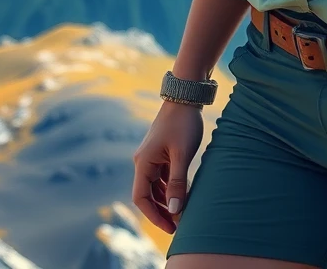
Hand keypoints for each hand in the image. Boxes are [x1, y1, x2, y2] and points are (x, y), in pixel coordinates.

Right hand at [132, 101, 204, 234]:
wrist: (185, 97)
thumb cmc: (183, 124)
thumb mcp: (182, 155)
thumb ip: (177, 184)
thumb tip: (174, 211)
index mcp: (143, 162)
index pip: (140, 197)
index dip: (153, 216)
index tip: (171, 228)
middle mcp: (143, 161)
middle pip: (147, 195)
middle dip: (161, 212)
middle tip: (178, 226)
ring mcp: (152, 157)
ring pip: (155, 187)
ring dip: (166, 201)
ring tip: (182, 214)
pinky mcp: (161, 154)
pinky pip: (162, 178)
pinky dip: (170, 189)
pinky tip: (184, 195)